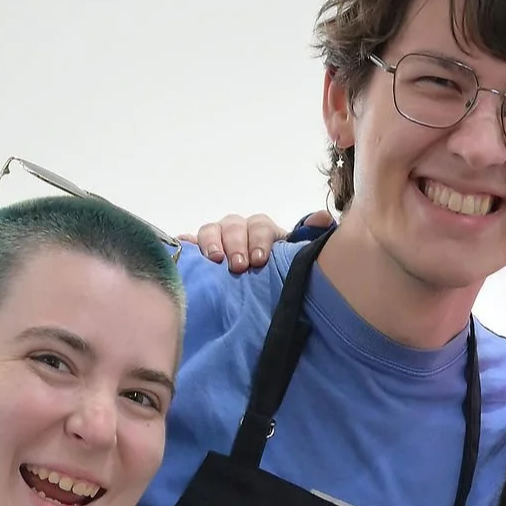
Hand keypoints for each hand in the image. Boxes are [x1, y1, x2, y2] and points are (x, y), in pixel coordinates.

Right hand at [187, 208, 332, 272]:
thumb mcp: (292, 257)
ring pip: (209, 230)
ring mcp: (215, 238)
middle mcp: (237, 230)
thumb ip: (307, 239)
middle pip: (233, 225)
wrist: (257, 285)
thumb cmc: (274, 272)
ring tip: (215, 260)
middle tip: (238, 266)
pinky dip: (183, 244)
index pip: (259, 225)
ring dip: (212, 243)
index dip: (259, 240)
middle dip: (236, 244)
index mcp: (261, 230)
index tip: (259, 260)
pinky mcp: (196, 251)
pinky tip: (181, 247)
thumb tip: (323, 220)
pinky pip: (186, 243)